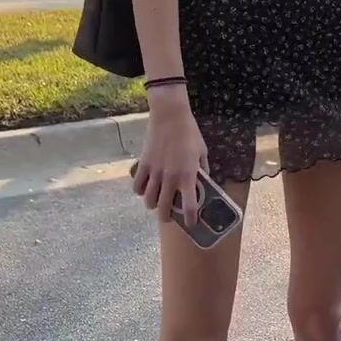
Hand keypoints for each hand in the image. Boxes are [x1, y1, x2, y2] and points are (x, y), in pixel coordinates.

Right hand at [132, 86, 207, 225]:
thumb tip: (204, 181)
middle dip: (166, 217)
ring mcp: (155, 173)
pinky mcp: (143, 165)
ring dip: (152, 205)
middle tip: (168, 217)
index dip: (189, 219)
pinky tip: (144, 188)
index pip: (189, 206)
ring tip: (155, 202)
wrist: (170, 117)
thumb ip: (202, 169)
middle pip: (164, 208)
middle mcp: (170, 178)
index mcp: (188, 176)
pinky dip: (139, 191)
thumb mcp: (202, 152)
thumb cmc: (190, 133)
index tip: (191, 224)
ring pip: (148, 200)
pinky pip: (137, 186)